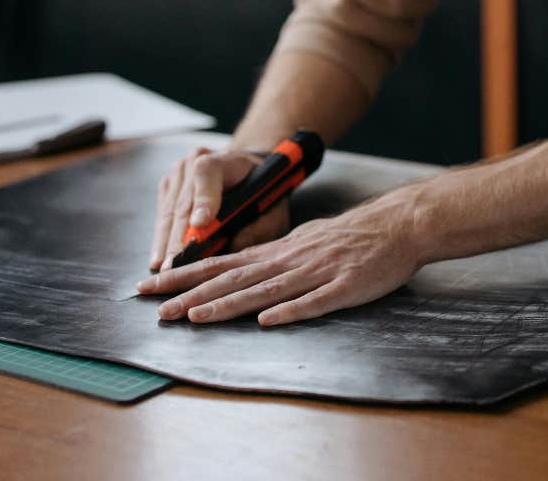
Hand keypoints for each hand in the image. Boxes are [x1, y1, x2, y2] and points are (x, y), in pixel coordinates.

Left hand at [136, 189, 422, 325]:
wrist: (395, 226)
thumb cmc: (350, 237)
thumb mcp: (305, 241)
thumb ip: (276, 258)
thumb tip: (245, 271)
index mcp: (278, 252)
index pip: (222, 264)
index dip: (185, 276)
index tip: (152, 287)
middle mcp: (288, 261)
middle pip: (233, 278)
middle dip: (191, 293)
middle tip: (156, 308)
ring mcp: (314, 274)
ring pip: (265, 291)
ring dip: (228, 305)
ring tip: (195, 316)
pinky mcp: (342, 287)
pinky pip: (313, 301)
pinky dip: (290, 311)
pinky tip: (268, 321)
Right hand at [149, 146, 289, 270]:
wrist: (247, 168)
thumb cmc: (263, 192)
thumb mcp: (273, 207)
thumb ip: (258, 227)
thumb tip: (233, 248)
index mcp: (226, 159)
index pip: (208, 173)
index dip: (203, 199)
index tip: (199, 224)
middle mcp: (196, 159)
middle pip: (183, 201)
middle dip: (178, 237)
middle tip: (174, 266)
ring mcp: (179, 171)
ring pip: (169, 210)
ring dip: (165, 240)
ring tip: (163, 268)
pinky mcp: (169, 184)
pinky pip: (162, 212)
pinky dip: (161, 236)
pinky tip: (160, 257)